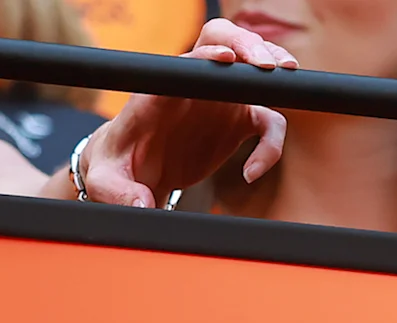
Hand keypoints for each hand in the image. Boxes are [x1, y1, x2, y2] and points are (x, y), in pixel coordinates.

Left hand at [68, 17, 290, 204]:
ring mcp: (217, 101)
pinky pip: (266, 122)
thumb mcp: (107, 181)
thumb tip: (141, 206)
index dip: (207, 55)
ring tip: (289, 79)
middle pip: (224, 42)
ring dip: (275, 72)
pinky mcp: (234, 123)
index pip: (187, 61)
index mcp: (159, 91)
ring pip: (253, 72)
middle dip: (249, 45)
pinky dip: (271, 144)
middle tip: (271, 65)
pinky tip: (252, 172)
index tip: (227, 58)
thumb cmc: (116, 169)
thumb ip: (119, 191)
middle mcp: (192, 87)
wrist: (133, 175)